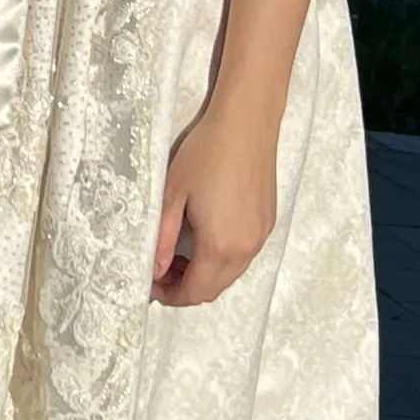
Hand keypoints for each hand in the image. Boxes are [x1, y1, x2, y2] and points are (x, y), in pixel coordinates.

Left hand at [153, 104, 279, 307]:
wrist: (246, 124)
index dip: (170, 295)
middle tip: (162, 269)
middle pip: (214, 289)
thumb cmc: (207, 152)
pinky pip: (244, 256)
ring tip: (180, 253)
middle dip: (185, 287)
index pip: (194, 292)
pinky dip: (223, 259)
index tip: (152, 283)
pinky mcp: (268, 222)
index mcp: (220, 245)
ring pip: (231, 275)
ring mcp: (261, 235)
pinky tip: (206, 236)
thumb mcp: (171, 196)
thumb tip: (155, 269)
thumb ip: (161, 239)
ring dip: (205, 274)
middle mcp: (246, 247)